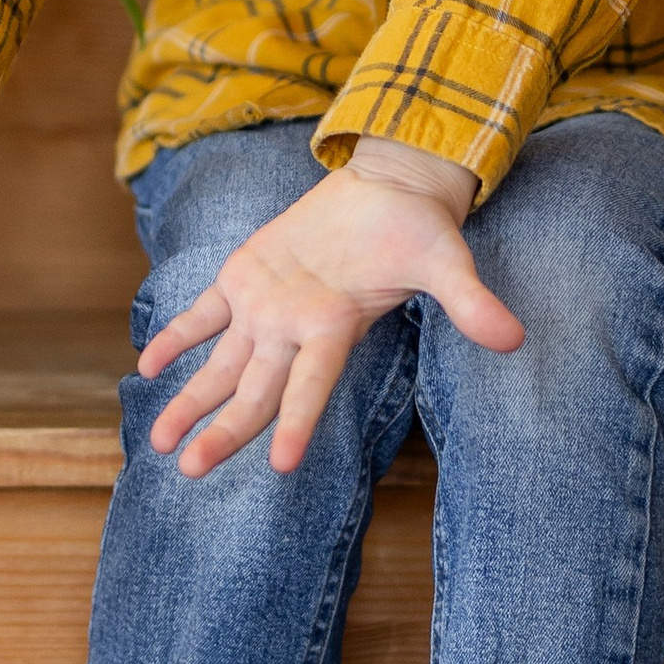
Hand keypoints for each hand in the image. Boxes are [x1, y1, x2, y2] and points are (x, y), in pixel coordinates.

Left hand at [138, 147, 522, 477]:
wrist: (390, 192)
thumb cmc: (421, 231)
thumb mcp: (448, 262)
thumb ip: (470, 303)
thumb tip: (516, 339)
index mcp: (336, 328)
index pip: (314, 386)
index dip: (297, 423)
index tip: (279, 466)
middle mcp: (295, 328)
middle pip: (253, 393)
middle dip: (222, 433)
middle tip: (189, 471)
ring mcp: (266, 306)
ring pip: (220, 365)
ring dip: (189, 401)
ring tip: (157, 445)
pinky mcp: (244, 277)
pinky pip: (202, 313)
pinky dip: (176, 335)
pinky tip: (147, 364)